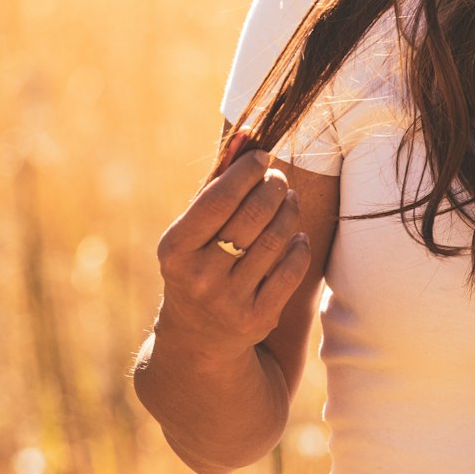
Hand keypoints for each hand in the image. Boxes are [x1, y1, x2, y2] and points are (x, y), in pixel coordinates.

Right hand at [153, 131, 311, 361]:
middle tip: (279, 179)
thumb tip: (248, 133)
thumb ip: (219, 180)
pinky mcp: (257, 318)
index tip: (263, 157)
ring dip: (290, 211)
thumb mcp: (194, 228)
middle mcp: (199, 277)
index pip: (218, 200)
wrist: (198, 340)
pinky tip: (295, 235)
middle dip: (273, 188)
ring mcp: (229, 300)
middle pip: (252, 217)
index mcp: (175, 249)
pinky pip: (291, 270)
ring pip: (276, 240)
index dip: (246, 172)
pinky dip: (299, 245)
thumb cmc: (199, 263)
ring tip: (289, 200)